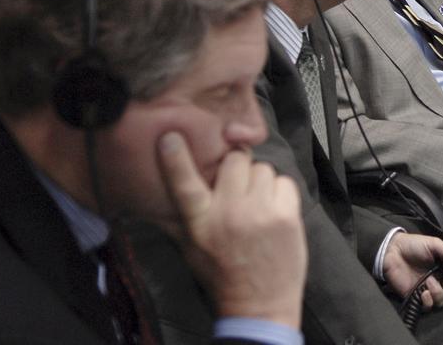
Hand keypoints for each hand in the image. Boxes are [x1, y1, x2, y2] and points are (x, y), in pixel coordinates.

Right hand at [157, 132, 305, 328]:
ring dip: (260, 182)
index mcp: (200, 223)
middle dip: (236, 169)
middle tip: (237, 188)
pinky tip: (274, 211)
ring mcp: (259, 213)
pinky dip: (281, 192)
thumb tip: (155, 194)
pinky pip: (284, 182)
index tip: (172, 137)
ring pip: (261, 168)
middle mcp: (228, 214)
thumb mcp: (191, 248)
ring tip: (257, 205)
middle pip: (234, 161)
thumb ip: (178, 218)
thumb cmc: (222, 275)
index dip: (176, 159)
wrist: (260, 304)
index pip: (184, 185)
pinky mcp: (286, 215)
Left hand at [382, 233, 442, 310]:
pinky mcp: (417, 298)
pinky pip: (428, 307)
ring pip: (442, 302)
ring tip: (429, 281)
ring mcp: (429, 290)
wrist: (393, 251)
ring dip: (438, 293)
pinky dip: (428, 302)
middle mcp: (440, 281)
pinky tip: (423, 292)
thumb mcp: (434, 243)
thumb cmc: (414, 245)